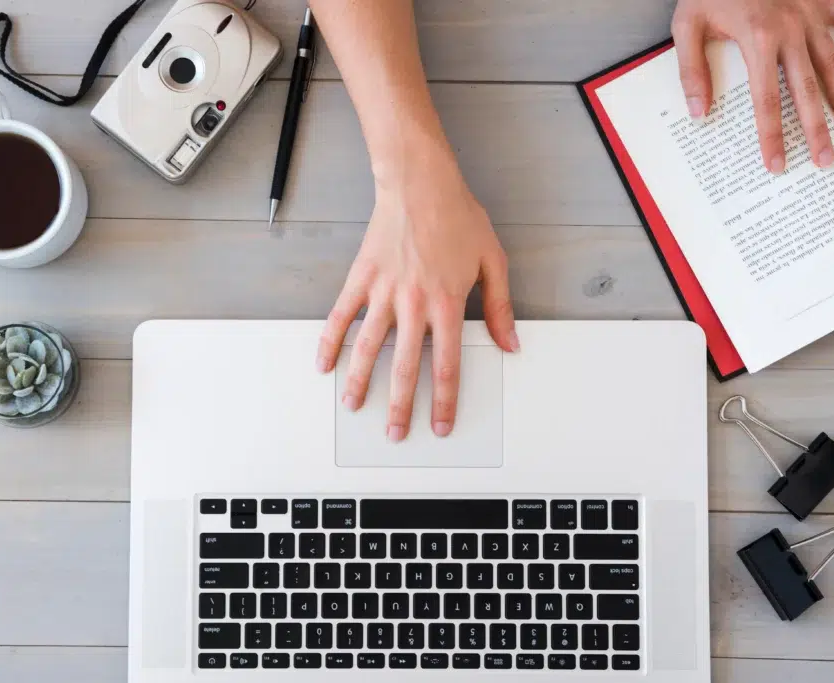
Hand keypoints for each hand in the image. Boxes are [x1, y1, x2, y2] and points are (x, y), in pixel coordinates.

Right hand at [316, 157, 518, 441]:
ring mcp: (384, 293)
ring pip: (369, 348)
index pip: (447, 365)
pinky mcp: (361, 278)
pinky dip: (331, 341)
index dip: (444, 400)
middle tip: (397, 432)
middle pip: (406, 367)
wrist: (421, 184)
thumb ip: (500, 307)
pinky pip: (342, 316)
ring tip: (355, 406)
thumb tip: (509, 343)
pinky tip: (325, 364)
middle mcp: (414, 304)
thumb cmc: (458, 217)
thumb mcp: (493, 261)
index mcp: (448, 304)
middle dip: (401, 406)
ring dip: (361, 382)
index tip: (441, 424)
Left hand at [672, 0, 833, 172]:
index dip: (772, 135)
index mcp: (757, 39)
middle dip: (816, 128)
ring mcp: (813, 14)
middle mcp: (791, 30)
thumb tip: (698, 112)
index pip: (766, 100)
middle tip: (826, 161)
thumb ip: (692, 69)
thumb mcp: (688, 23)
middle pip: (807, 90)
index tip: (778, 163)